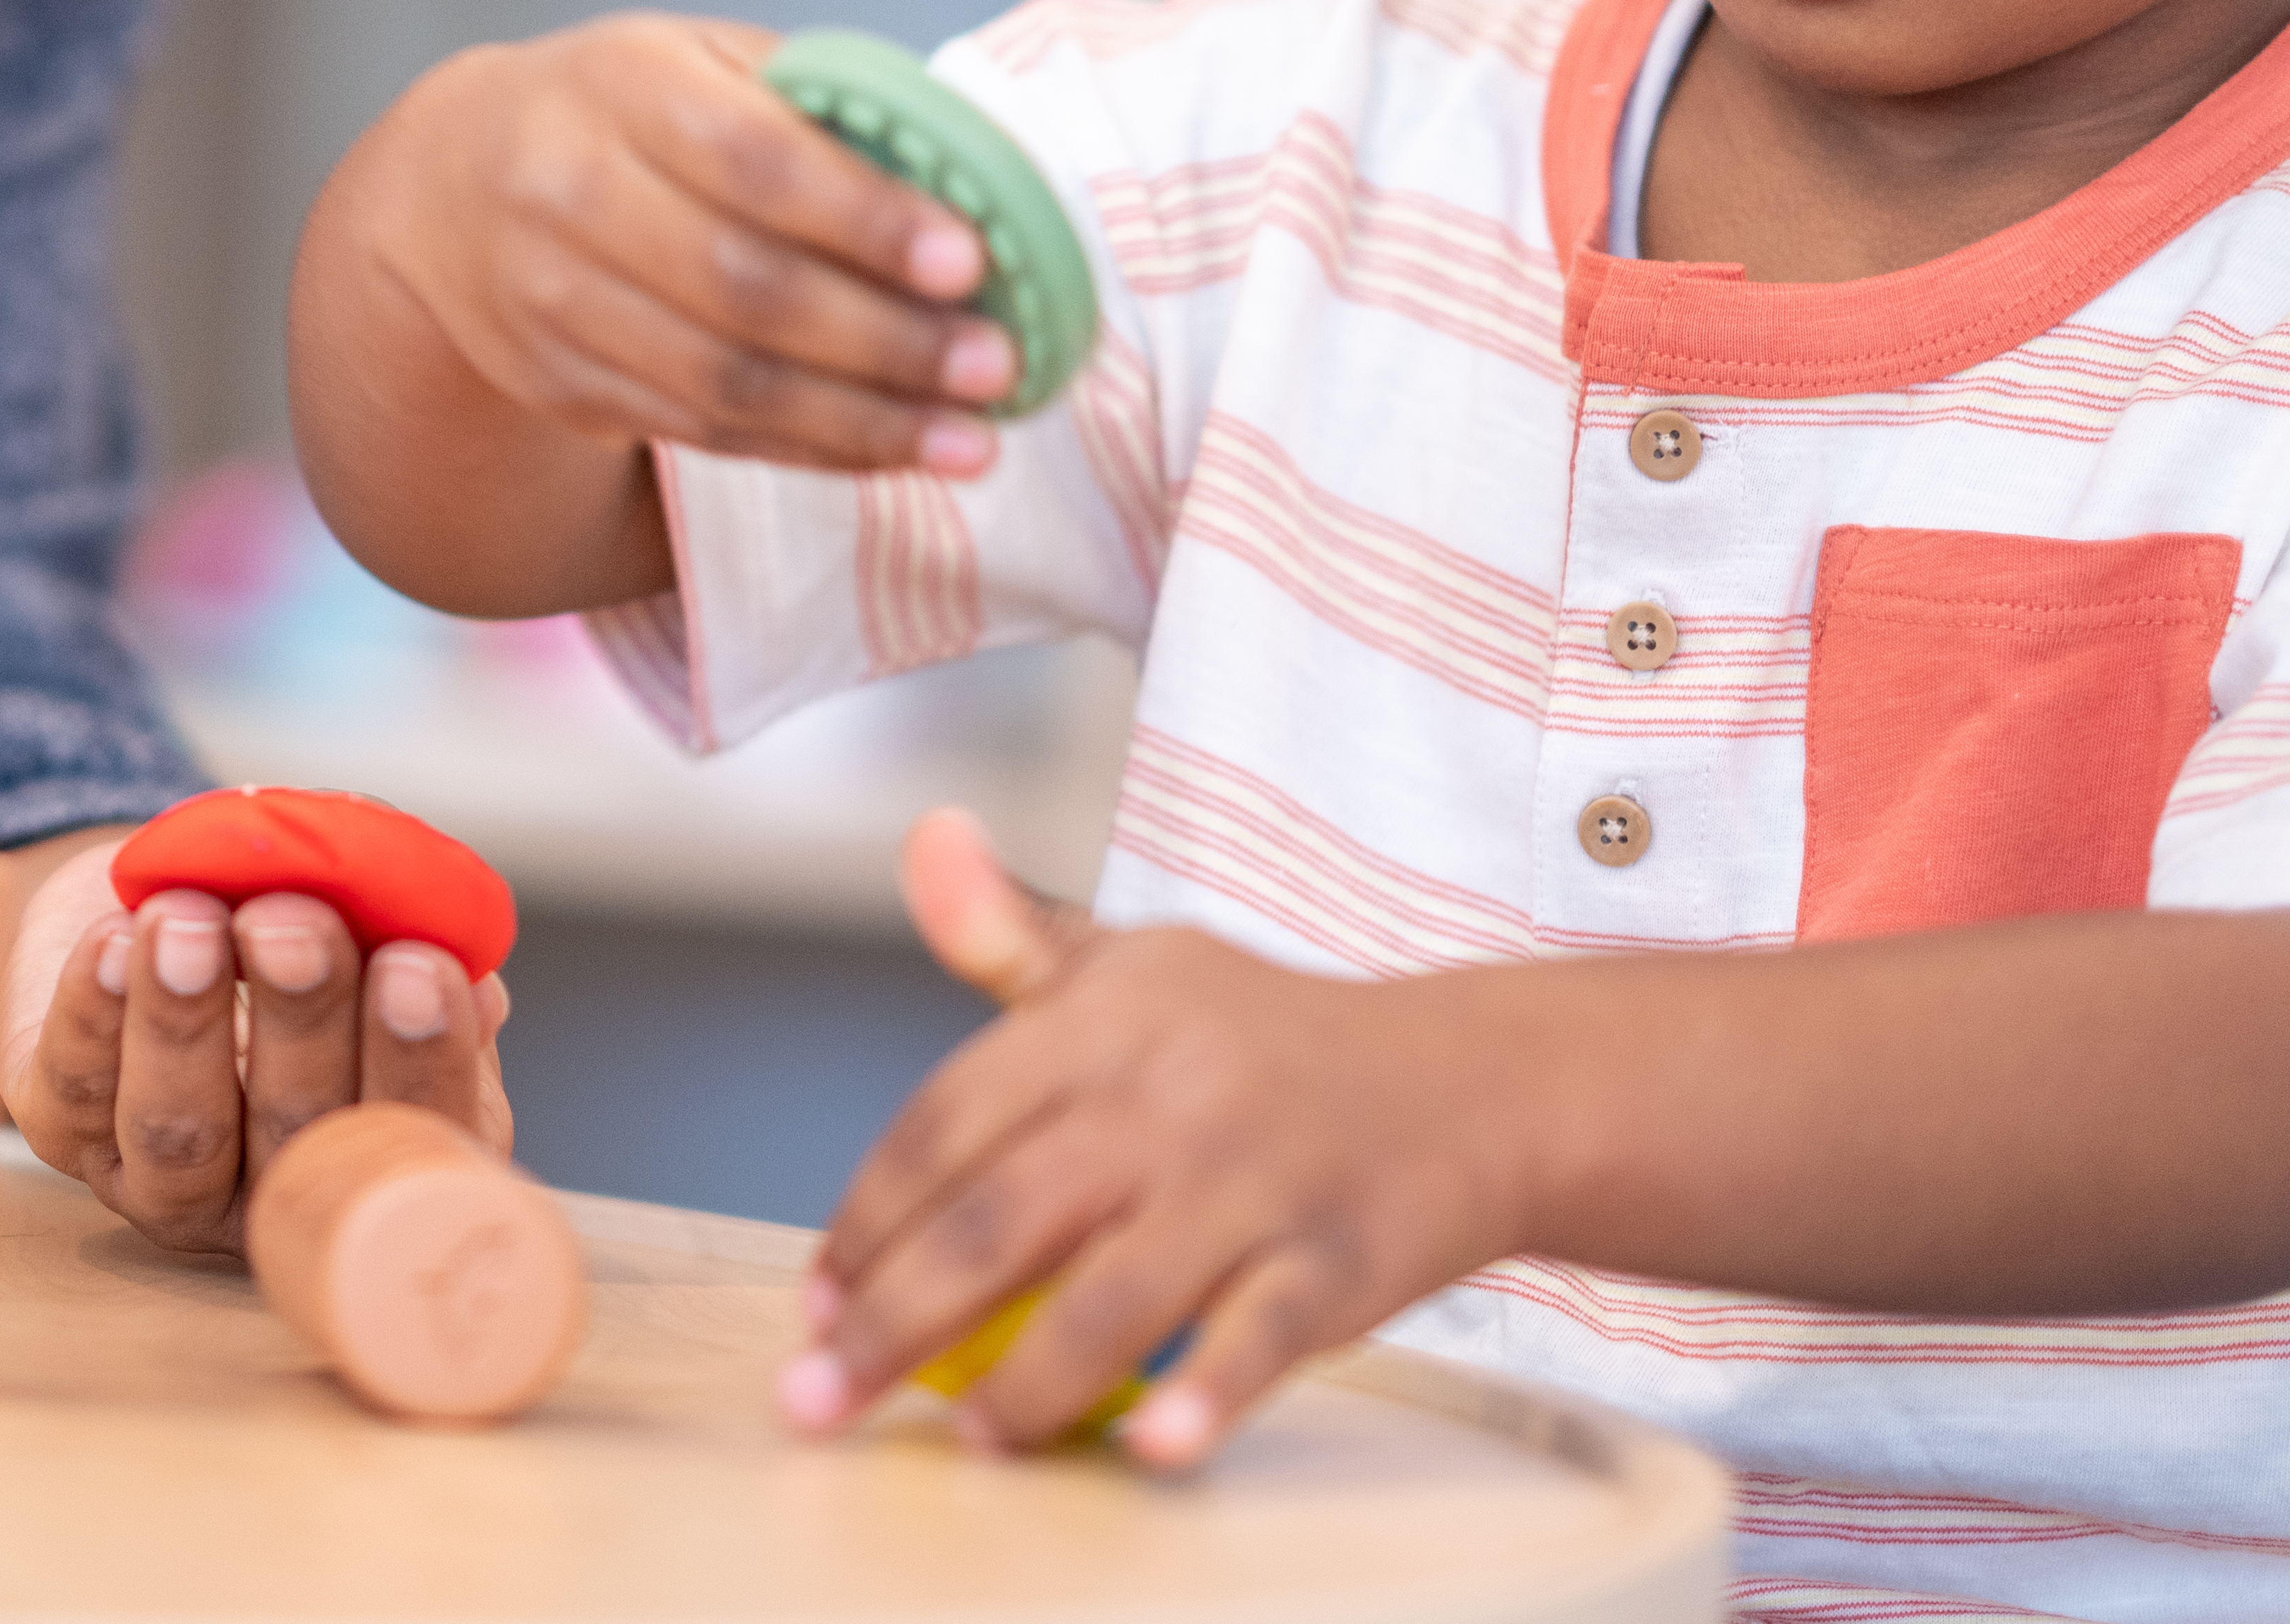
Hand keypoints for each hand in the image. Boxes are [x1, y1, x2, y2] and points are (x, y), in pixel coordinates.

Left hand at [0, 830, 511, 1255]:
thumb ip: (415, 949)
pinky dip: (93, 1009)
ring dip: (185, 1022)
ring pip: (179, 1127)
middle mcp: (276, 1192)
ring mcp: (164, 1181)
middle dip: (301, 1022)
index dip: (423, 1058)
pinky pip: (77, 1083)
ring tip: (189, 922)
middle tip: (292, 924)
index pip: (420, 1129)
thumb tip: (471, 985)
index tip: (416, 963)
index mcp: (380, 1153)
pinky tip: (112, 940)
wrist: (164, 898)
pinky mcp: (63, 1133)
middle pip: (296, 1131)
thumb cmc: (289, 921)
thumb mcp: (368, 928)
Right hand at [327, 17, 1029, 485]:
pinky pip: (701, 432)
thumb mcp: (696, 59)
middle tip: (994, 364)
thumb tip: (966, 178)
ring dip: (862, 420)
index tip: (968, 260)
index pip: (752, 159)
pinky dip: (809, 451)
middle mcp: (569, 195)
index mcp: (619, 88)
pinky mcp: (562, 385)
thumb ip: (812, 103)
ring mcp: (556, 302)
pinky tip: (894, 452)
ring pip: (724, 382)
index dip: (862, 217)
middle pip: (742, 287)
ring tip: (971, 439)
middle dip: (884, 339)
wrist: (447, 190)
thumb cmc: (617, 110)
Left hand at [784, 812, 1528, 1469]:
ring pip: (1112, 1297)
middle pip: (1001, 1219)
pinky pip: (1256, 1339)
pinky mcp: (1336, 1263)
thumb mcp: (1137, 964)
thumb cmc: (1268, 1037)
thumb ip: (1011, 933)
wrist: (1469, 1081)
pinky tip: (1146, 1446)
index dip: (869, 1218)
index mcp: (1103, 1022)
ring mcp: (1253, 1182)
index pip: (946, 1123)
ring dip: (1025, 1382)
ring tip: (968, 1440)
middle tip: (822, 1398)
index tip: (819, 1299)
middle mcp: (1168, 1096)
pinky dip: (1203, 1397)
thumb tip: (925, 842)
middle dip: (896, 1320)